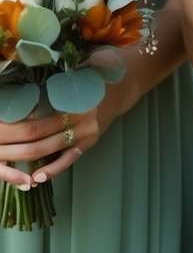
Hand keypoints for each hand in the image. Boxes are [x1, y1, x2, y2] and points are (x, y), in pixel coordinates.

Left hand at [0, 58, 134, 187]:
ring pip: (47, 150)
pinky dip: (50, 171)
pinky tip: (35, 179)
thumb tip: (19, 95)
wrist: (120, 86)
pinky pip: (67, 161)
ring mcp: (85, 133)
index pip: (34, 118)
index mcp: (71, 98)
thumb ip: (52, 85)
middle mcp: (79, 118)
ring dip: (21, 157)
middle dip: (10, 143)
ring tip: (2, 160)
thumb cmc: (91, 75)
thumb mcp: (74, 73)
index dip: (11, 125)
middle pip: (36, 136)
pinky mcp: (88, 144)